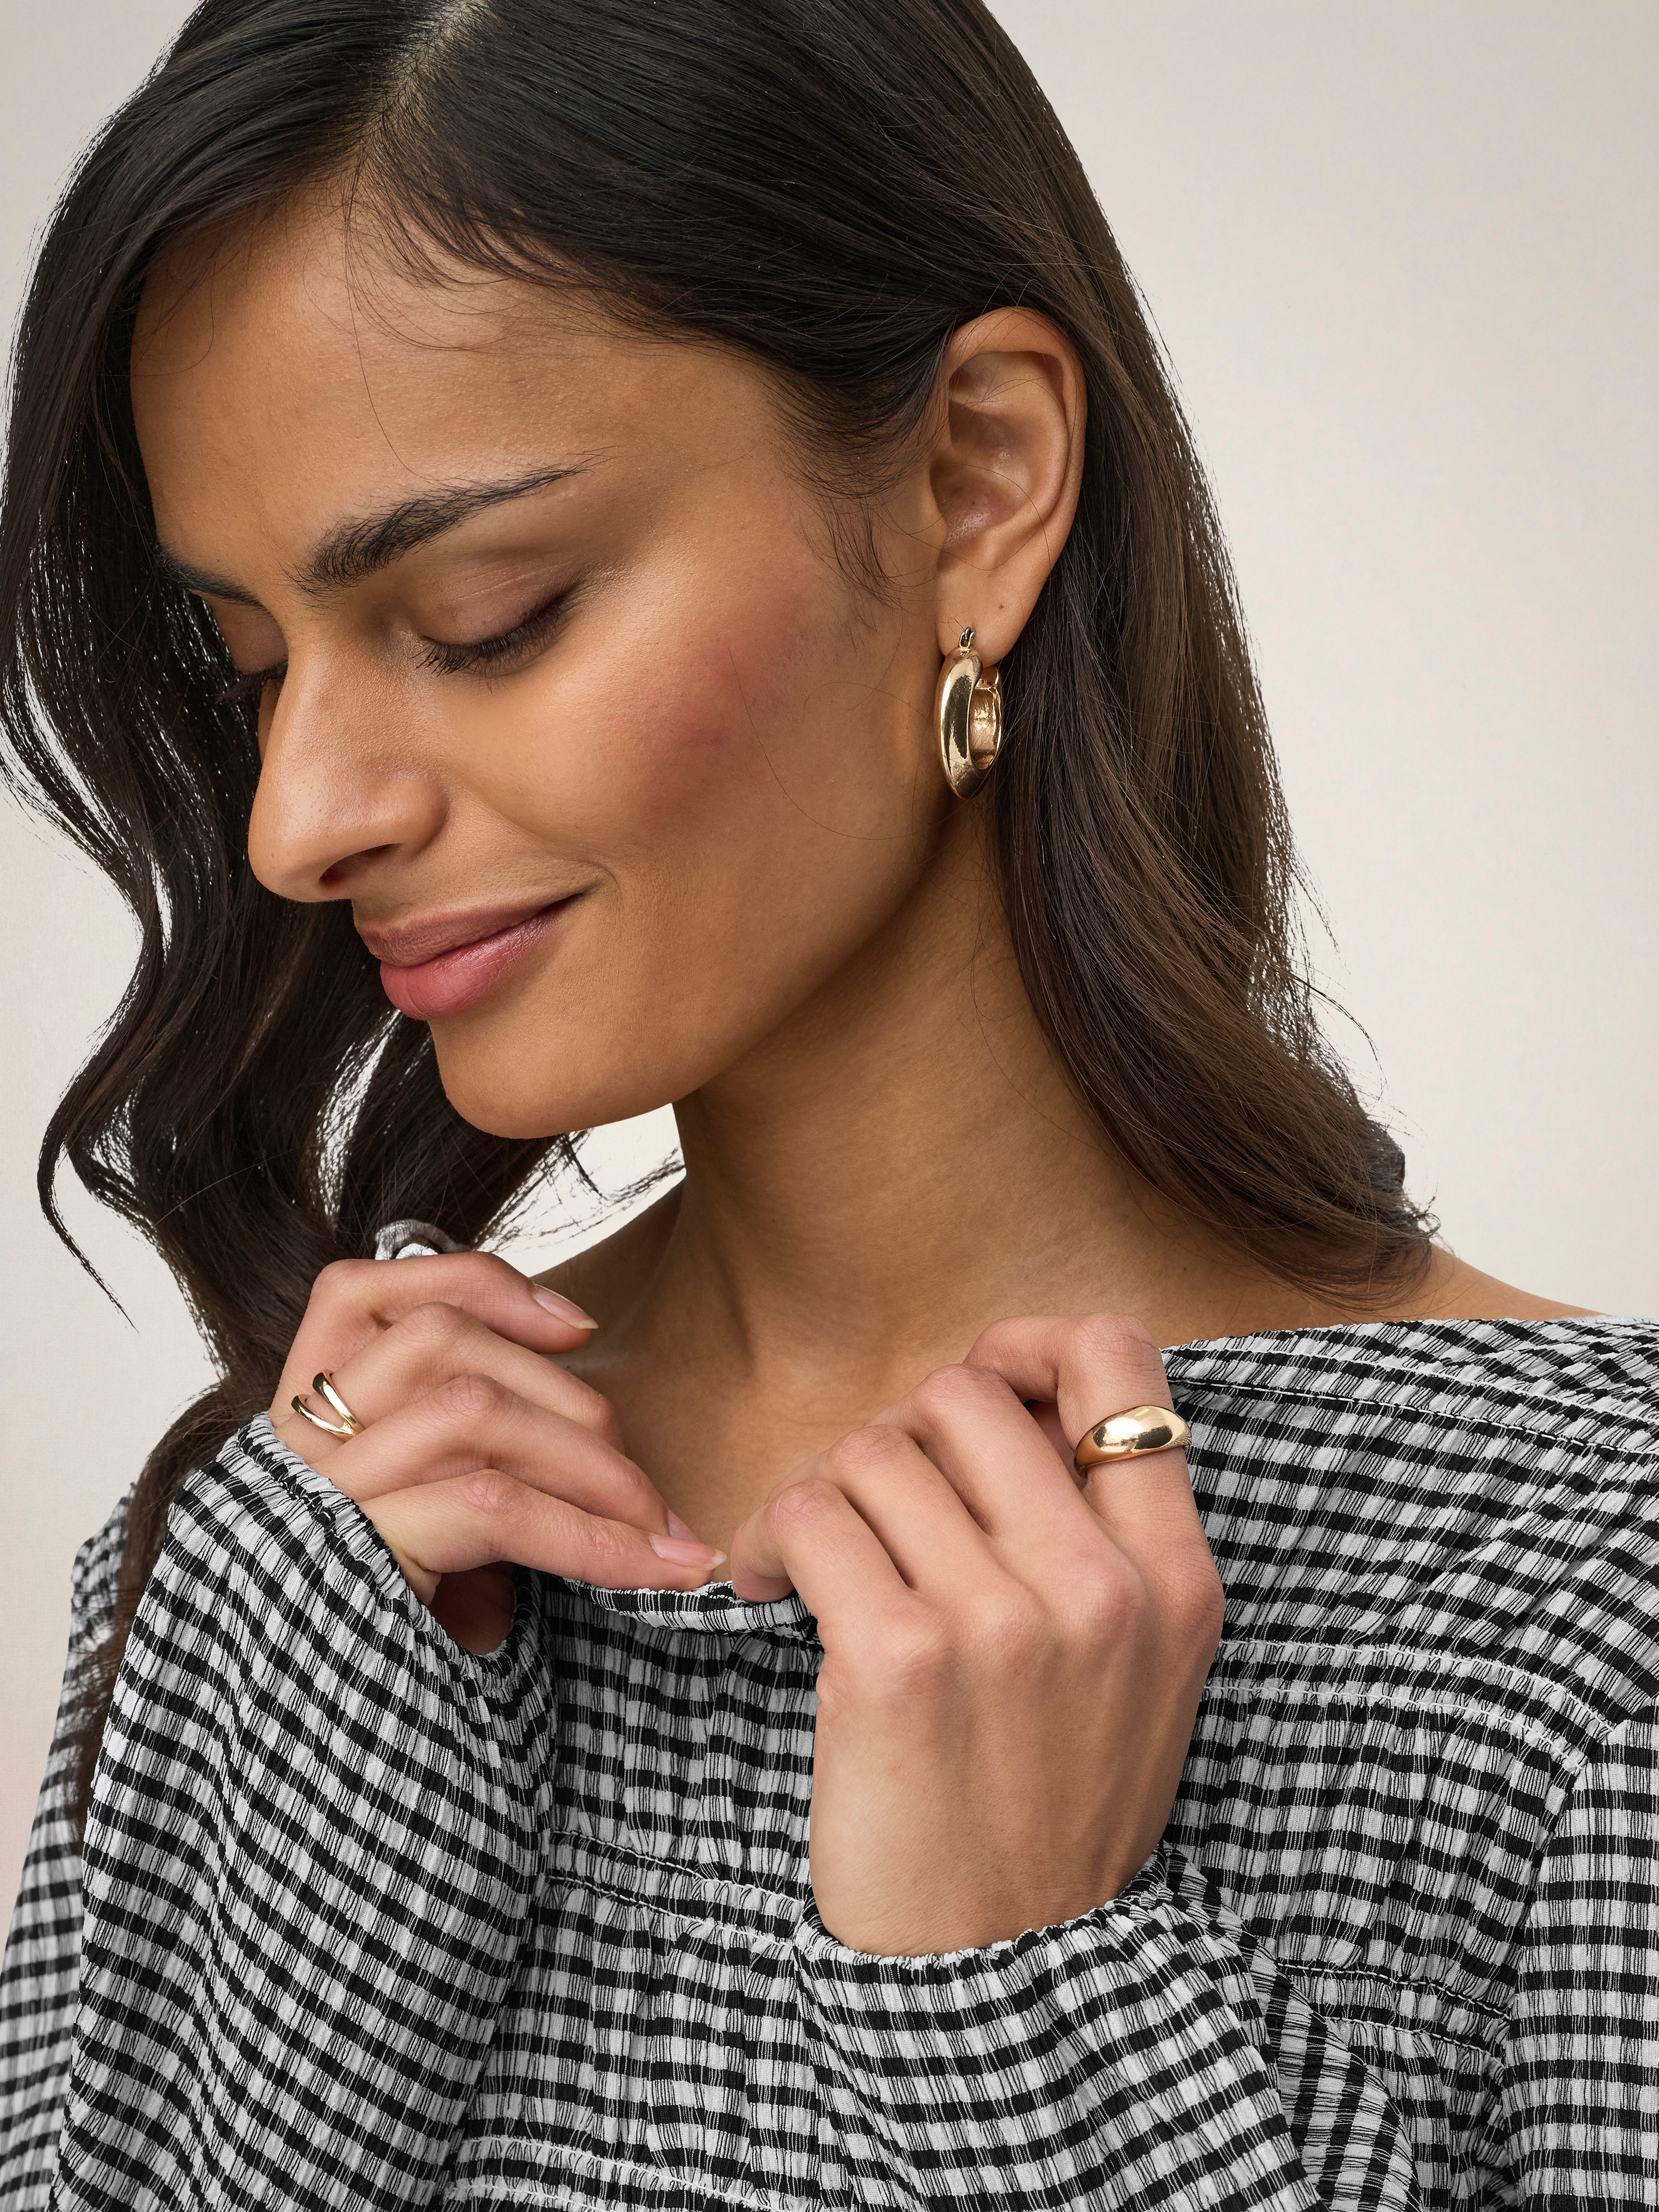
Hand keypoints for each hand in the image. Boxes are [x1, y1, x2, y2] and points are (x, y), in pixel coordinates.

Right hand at [269, 1252, 724, 1648]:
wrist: (355, 1792)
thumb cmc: (414, 1650)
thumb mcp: (440, 1525)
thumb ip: (476, 1449)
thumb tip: (580, 1384)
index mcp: (302, 1428)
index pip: (357, 1294)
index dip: (473, 1285)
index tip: (577, 1325)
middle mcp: (294, 1454)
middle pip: (440, 1343)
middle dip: (569, 1395)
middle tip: (649, 1488)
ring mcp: (316, 1504)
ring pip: (471, 1412)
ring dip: (591, 1463)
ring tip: (663, 1531)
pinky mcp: (354, 1561)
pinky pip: (491, 1507)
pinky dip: (590, 1535)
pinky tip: (651, 1569)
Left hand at [728, 1313, 1223, 1956]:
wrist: (1004, 1975)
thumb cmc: (1043, 1806)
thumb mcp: (1133, 1672)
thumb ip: (1095, 1538)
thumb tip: (1000, 1405)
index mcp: (1172, 1578)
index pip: (1118, 1362)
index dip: (1030, 1345)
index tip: (979, 1392)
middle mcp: (1101, 1587)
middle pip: (965, 1394)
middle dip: (898, 1435)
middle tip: (871, 1511)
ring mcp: (1004, 1621)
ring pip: (874, 1449)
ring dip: (821, 1493)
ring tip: (808, 1562)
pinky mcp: (900, 1660)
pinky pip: (808, 1515)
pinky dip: (762, 1541)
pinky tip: (763, 1589)